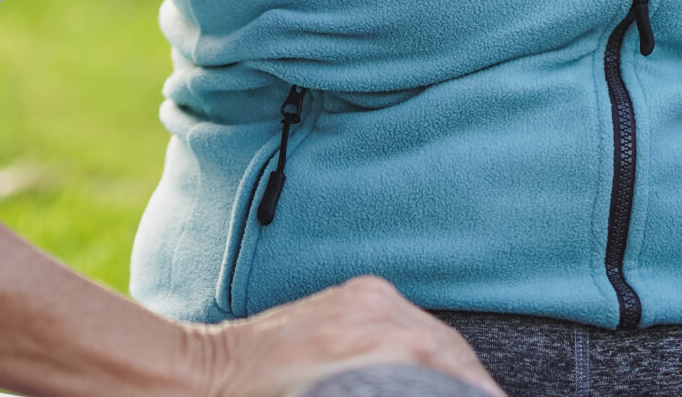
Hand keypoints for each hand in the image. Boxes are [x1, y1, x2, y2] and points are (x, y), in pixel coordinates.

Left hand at [196, 276, 500, 396]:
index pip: (445, 363)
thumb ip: (380, 389)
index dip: (474, 386)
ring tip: (473, 391)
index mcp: (363, 338)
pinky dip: (432, 348)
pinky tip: (442, 370)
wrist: (208, 376)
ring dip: (456, 367)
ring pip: (434, 334)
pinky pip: (411, 320)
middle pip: (447, 349)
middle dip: (471, 380)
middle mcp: (369, 308)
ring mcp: (364, 298)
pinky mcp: (356, 295)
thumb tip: (420, 386)